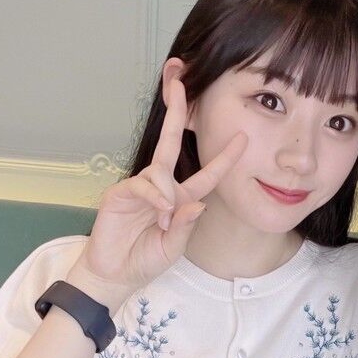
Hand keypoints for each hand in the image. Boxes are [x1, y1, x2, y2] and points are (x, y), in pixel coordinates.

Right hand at [68, 76, 247, 309]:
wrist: (115, 275)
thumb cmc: (144, 260)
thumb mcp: (174, 247)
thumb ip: (187, 226)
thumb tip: (198, 203)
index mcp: (179, 198)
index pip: (207, 175)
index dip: (225, 158)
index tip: (243, 138)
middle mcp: (160, 187)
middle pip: (170, 142)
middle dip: (176, 111)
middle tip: (180, 82)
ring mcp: (139, 187)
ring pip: (159, 170)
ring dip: (167, 194)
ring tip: (164, 221)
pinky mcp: (120, 193)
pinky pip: (142, 183)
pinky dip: (154, 195)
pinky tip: (159, 211)